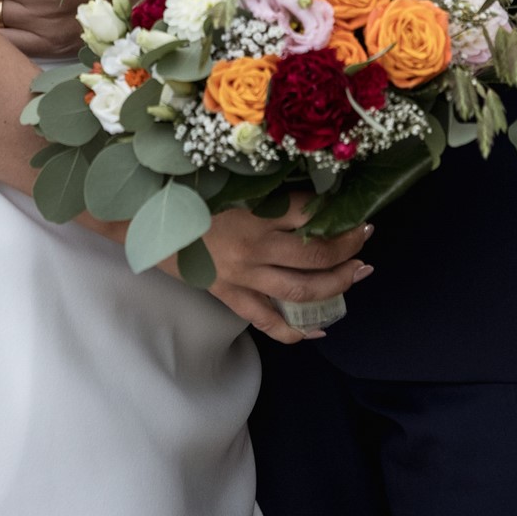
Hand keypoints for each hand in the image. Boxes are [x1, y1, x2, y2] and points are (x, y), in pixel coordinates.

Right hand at [179, 197, 373, 345]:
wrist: (151, 224)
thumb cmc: (192, 198)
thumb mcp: (232, 184)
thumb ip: (268, 190)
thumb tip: (308, 193)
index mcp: (254, 213)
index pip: (307, 213)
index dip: (336, 212)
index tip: (354, 208)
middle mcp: (254, 248)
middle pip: (314, 255)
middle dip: (346, 248)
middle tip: (365, 239)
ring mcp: (244, 278)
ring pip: (301, 291)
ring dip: (335, 285)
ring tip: (358, 273)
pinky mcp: (232, 297)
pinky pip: (269, 322)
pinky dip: (296, 330)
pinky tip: (319, 328)